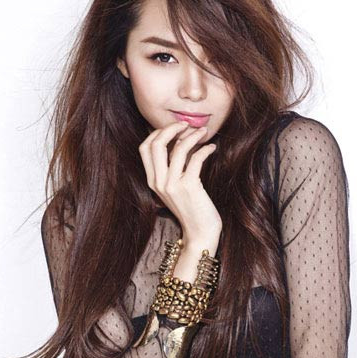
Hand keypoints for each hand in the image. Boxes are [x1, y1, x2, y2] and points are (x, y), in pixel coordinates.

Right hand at [139, 120, 222, 238]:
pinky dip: (205, 149)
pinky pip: (195, 158)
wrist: (200, 233)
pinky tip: (212, 148)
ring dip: (192, 136)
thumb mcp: (175, 188)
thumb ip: (172, 169)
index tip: (174, 128)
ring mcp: (173, 185)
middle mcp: (159, 182)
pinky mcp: (189, 187)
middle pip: (156, 144)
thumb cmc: (192, 209)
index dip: (158, 133)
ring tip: (203, 132)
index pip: (144, 148)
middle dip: (171, 128)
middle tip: (186, 124)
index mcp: (152, 181)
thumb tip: (180, 142)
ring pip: (178, 148)